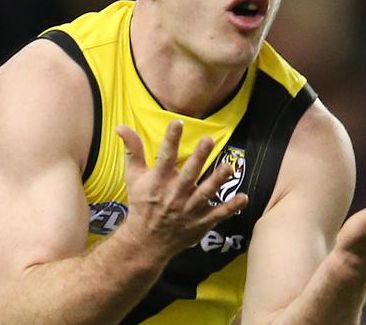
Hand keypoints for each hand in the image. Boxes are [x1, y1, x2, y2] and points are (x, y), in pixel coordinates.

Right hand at [116, 120, 248, 256]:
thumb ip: (132, 150)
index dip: (171, 139)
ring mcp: (189, 210)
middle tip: (208, 140)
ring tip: (229, 167)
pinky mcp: (201, 222)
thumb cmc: (141, 204)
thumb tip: (121, 126)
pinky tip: (244, 197)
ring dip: (217, 180)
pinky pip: (218, 214)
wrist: (146, 242)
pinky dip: (231, 207)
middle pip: (188, 174)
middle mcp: (174, 195)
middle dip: (198, 157)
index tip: (178, 122)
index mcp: (158, 182)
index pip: (164, 157)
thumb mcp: (133, 177)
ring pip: (205, 193)